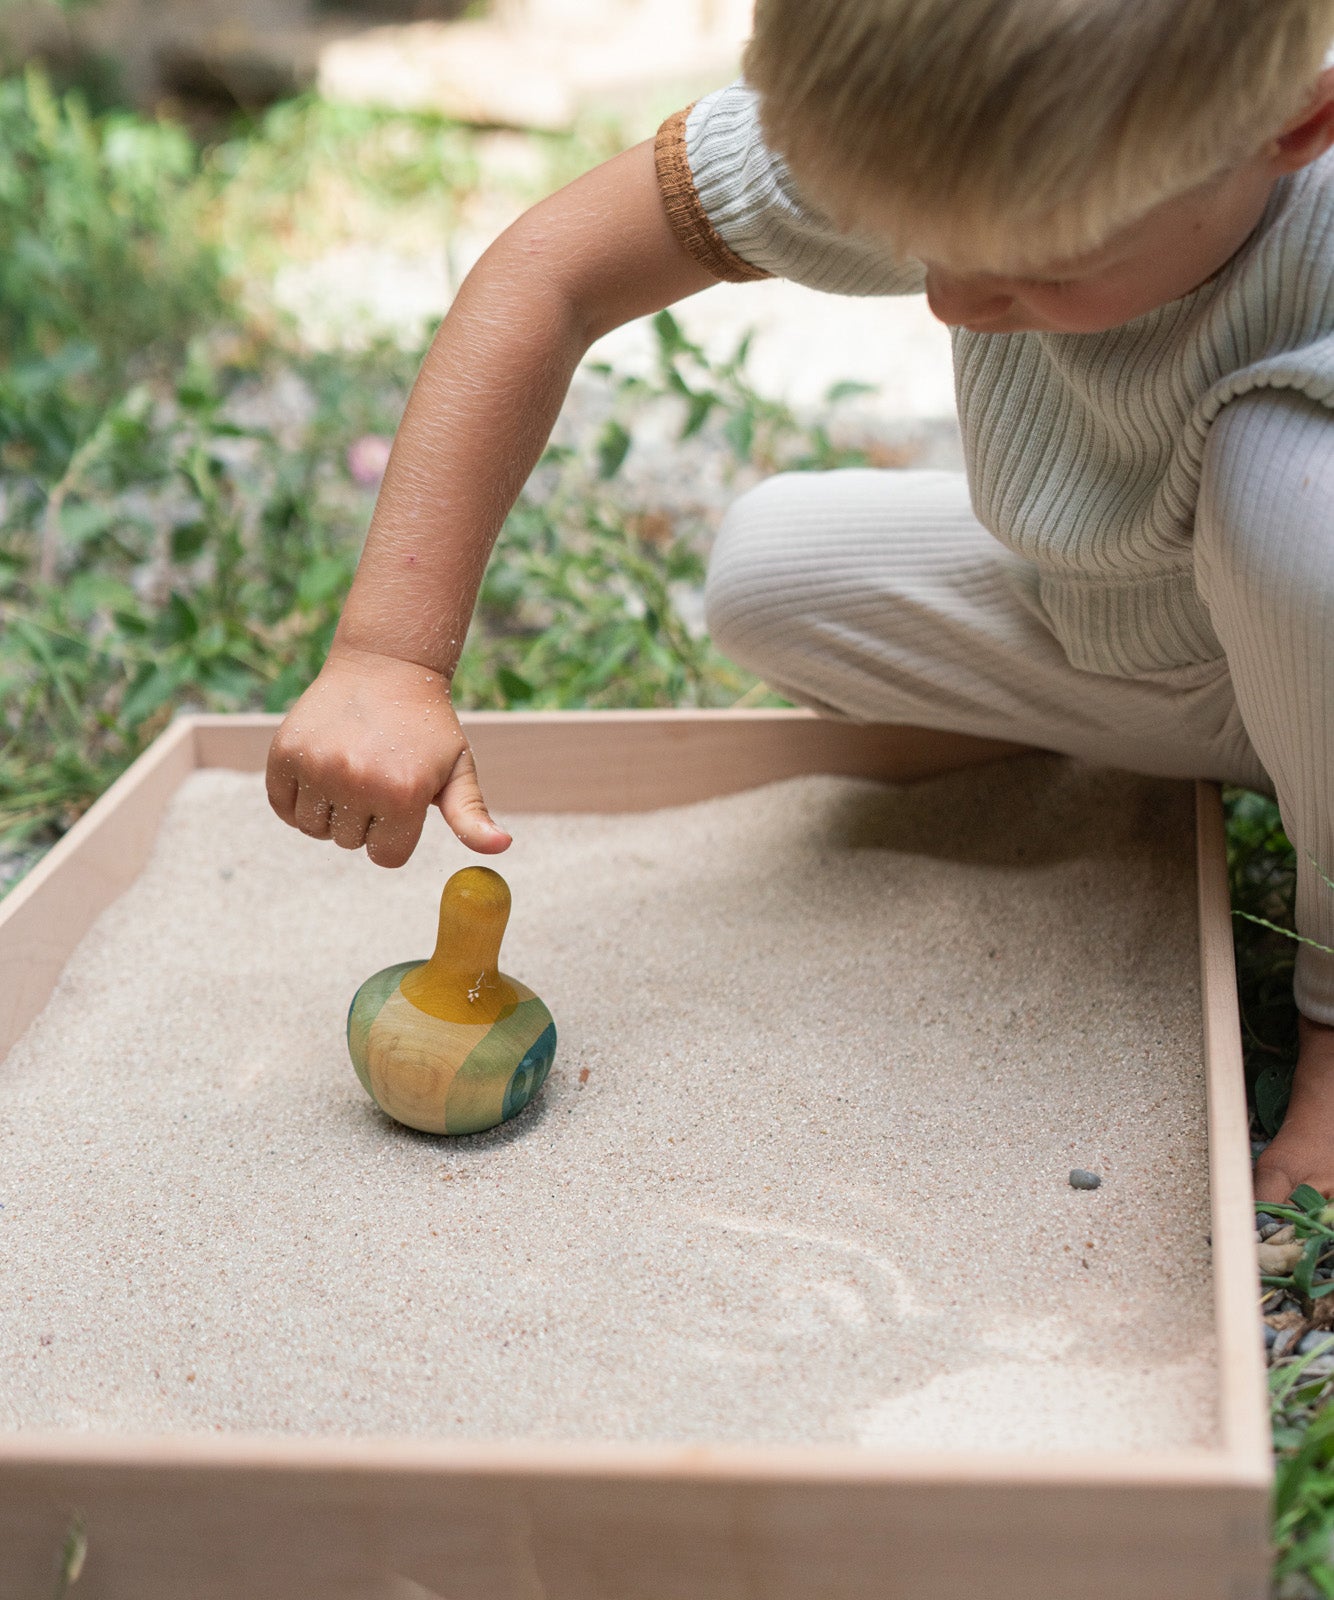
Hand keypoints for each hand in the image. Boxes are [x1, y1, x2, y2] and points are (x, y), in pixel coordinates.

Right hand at [265, 645, 510, 867]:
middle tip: (377, 775)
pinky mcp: (285, 753)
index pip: (386, 857)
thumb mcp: (458, 768)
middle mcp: (357, 781)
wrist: (385, 667)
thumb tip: (502, 847)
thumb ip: (471, 816)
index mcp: (404, 793)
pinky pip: (282, 806)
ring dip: (330, 812)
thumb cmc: (427, 726)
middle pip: (349, 843)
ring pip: (314, 829)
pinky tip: (320, 773)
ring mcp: (317, 766)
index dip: (394, 835)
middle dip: (364, 821)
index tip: (400, 803)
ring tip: (350, 772)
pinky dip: (297, 801)